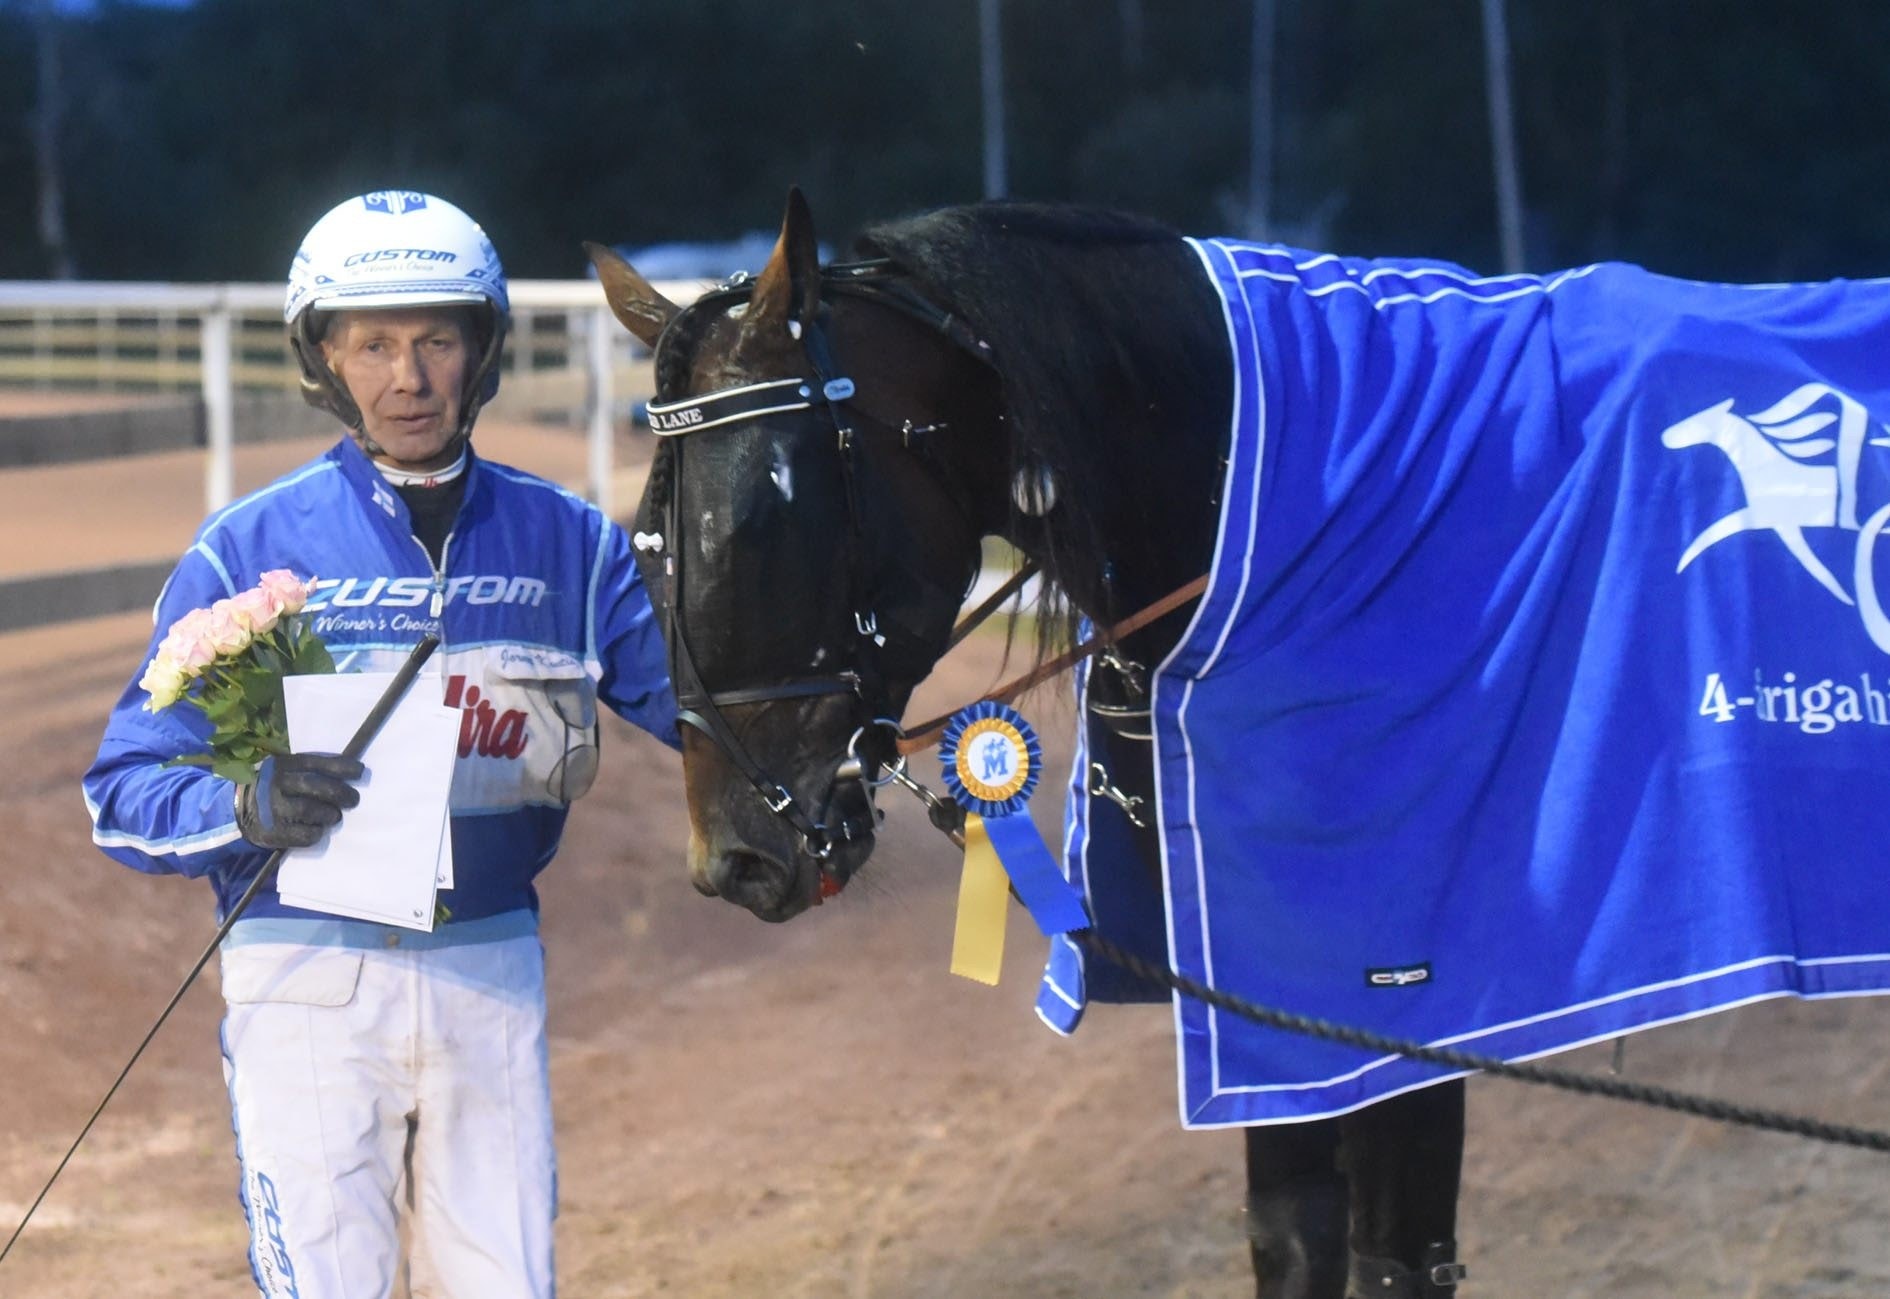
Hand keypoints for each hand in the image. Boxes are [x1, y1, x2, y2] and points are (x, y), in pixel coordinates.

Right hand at [234, 752, 363, 849]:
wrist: (239, 809)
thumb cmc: (276, 787)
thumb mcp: (288, 770)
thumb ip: (313, 769)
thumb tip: (353, 771)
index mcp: (284, 765)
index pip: (317, 763)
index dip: (342, 767)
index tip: (360, 772)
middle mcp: (277, 784)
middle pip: (315, 785)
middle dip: (340, 793)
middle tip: (353, 800)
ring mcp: (272, 808)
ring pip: (309, 810)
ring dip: (329, 814)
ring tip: (333, 816)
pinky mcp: (272, 831)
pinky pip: (303, 835)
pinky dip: (316, 833)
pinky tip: (318, 830)